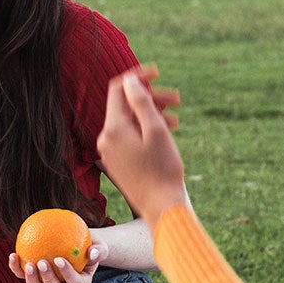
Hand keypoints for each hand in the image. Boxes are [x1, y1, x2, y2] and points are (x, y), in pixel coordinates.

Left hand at [16, 223, 96, 282]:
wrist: (76, 245)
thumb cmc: (90, 244)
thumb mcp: (99, 245)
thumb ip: (99, 249)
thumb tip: (93, 252)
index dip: (67, 275)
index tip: (59, 259)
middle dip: (48, 280)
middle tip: (41, 262)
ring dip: (31, 280)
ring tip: (28, 264)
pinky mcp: (35, 279)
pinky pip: (24, 276)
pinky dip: (17, 268)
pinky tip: (13, 255)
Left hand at [98, 68, 185, 219]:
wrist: (162, 209)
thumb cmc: (162, 171)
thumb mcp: (156, 129)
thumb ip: (141, 101)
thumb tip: (129, 80)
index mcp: (113, 129)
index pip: (119, 89)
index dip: (138, 76)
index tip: (157, 73)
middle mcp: (106, 139)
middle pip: (126, 106)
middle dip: (151, 99)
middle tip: (177, 100)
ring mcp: (110, 153)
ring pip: (130, 122)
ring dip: (152, 116)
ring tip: (176, 120)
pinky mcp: (118, 163)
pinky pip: (130, 138)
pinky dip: (146, 132)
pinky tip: (166, 134)